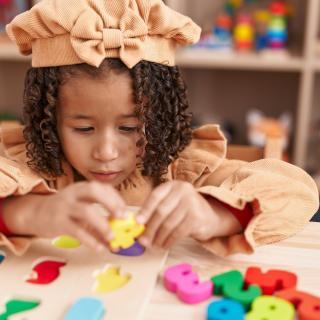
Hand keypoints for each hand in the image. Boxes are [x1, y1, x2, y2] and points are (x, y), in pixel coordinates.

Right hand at [3, 181, 126, 251]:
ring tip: (112, 237)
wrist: (35, 214)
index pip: (102, 188)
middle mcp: (73, 194)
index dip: (116, 198)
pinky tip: (98, 248)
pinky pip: (76, 231)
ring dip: (102, 224)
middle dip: (111, 203)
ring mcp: (64, 207)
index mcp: (82, 188)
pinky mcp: (58, 222)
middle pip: (94, 191)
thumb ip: (98, 219)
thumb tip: (119, 236)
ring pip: (86, 212)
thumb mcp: (81, 208)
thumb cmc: (65, 211)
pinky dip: (89, 240)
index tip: (125, 211)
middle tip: (122, 217)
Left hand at [136, 181, 219, 249]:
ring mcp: (191, 203)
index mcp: (172, 185)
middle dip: (150, 228)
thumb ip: (155, 210)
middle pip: (161, 211)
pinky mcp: (197, 217)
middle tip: (143, 240)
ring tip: (153, 245)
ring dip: (158, 237)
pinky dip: (169, 241)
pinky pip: (178, 232)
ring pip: (169, 224)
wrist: (210, 216)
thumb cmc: (184, 210)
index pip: (155, 196)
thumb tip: (137, 224)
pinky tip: (164, 246)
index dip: (145, 210)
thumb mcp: (170, 204)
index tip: (137, 222)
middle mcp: (183, 191)